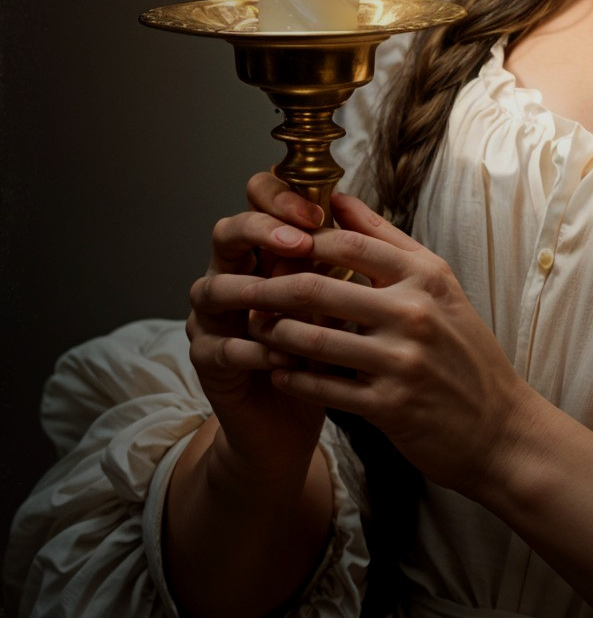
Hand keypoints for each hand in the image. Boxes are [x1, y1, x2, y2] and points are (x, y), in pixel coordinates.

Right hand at [185, 172, 329, 485]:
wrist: (292, 419)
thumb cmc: (320, 350)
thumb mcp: (339, 299)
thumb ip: (340, 260)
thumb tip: (359, 213)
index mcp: (261, 252)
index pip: (255, 203)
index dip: (279, 198)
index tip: (320, 212)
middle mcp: (229, 276)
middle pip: (225, 233)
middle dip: (260, 230)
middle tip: (299, 241)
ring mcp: (211, 318)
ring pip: (213, 289)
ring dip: (252, 290)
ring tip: (289, 296)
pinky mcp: (207, 362)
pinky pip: (222, 347)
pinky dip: (254, 348)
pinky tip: (285, 352)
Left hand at [228, 192, 530, 499]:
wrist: (500, 429)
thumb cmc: (465, 353)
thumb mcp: (440, 287)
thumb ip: (388, 242)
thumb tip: (341, 199)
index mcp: (427, 277)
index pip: (348, 244)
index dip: (302, 243)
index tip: (275, 248)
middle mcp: (414, 313)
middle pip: (319, 289)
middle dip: (272, 288)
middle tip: (246, 289)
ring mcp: (400, 361)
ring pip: (313, 339)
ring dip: (276, 335)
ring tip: (256, 330)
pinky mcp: (388, 407)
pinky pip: (323, 387)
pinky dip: (293, 378)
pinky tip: (278, 371)